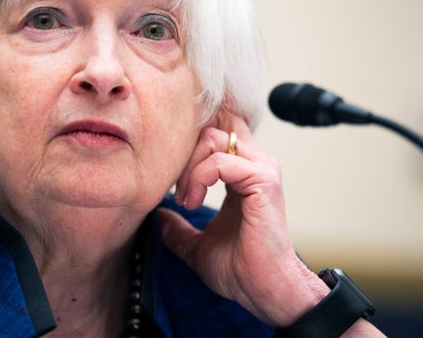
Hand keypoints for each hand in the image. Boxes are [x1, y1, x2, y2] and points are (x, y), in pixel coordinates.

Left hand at [159, 114, 327, 325]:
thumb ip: (178, 229)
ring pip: (212, 139)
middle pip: (208, 132)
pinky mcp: (263, 181)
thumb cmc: (239, 269)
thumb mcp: (196, 245)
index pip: (212, 137)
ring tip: (185, 199)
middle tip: (177, 194)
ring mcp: (261, 170)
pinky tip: (192, 201)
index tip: (173, 185)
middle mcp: (254, 165)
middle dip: (183, 158)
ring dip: (189, 168)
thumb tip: (159, 217)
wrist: (262, 290)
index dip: (187, 150)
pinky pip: (220, 160)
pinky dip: (198, 177)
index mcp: (241, 174)